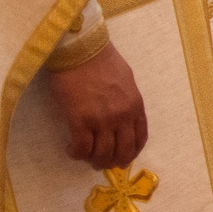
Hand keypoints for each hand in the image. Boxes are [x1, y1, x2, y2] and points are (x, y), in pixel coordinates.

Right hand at [49, 42, 147, 170]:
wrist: (81, 48)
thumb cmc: (102, 59)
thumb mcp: (126, 79)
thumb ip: (127, 100)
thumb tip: (123, 117)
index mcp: (135, 105)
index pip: (140, 138)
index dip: (131, 152)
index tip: (122, 157)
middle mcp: (121, 116)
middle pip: (122, 152)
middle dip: (112, 161)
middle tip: (101, 162)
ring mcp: (101, 119)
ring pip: (101, 154)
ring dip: (93, 160)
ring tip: (85, 156)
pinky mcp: (79, 120)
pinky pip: (81, 148)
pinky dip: (77, 153)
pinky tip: (72, 149)